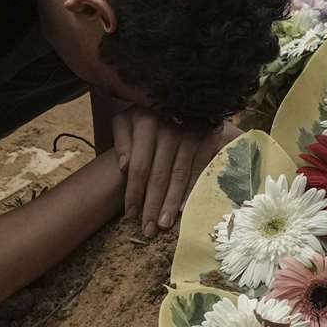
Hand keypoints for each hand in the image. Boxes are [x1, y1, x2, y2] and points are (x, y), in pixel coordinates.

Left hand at [111, 109, 237, 234]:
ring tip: (164, 225)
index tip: (129, 215)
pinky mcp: (205, 140)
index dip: (134, 192)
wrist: (182, 97)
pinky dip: (191, 190)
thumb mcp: (127, 119)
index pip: (139, 166)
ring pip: (178, 176)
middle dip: (152, 205)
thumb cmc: (148, 114)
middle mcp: (169, 129)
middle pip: (159, 176)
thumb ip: (121, 139)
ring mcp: (189, 135)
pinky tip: (184, 208)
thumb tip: (123, 167)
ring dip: (171, 203)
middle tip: (148, 230)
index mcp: (146, 123)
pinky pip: (197, 171)